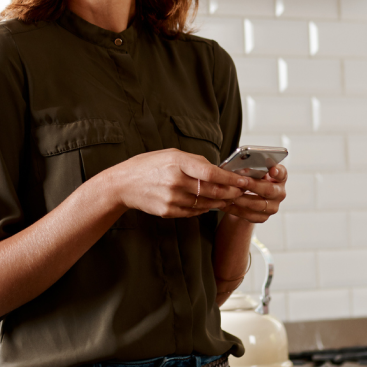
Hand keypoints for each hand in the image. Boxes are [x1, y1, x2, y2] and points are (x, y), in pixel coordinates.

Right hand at [110, 148, 249, 218]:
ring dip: (219, 202)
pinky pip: (193, 212)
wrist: (123, 184)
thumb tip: (217, 170)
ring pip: (205, 204)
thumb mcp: (170, 154)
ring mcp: (171, 198)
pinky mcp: (168, 211)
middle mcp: (175, 181)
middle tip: (240, 192)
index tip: (243, 181)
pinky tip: (206, 204)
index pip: (211, 173)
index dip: (230, 179)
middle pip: (212, 191)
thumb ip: (194, 161)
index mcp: (177, 162)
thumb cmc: (148, 166)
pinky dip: (203, 209)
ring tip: (226, 198)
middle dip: (230, 192)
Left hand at [225, 164, 286, 222]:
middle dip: (253, 185)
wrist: (247, 199)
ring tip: (230, 194)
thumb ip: (251, 170)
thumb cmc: (250, 180)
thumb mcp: (253, 172)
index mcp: (279, 179)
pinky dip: (235, 209)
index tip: (272, 170)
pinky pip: (249, 215)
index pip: (282, 174)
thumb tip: (240, 168)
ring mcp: (272, 207)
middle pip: (269, 190)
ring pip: (258, 205)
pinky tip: (226, 204)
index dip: (278, 172)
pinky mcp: (263, 217)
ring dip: (242, 199)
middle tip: (240, 182)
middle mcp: (279, 193)